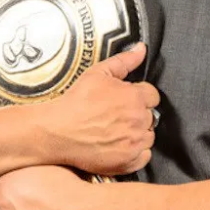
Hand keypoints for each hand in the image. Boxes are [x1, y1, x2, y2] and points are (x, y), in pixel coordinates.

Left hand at [0, 165, 94, 209]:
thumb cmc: (68, 186)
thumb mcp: (47, 162)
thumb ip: (30, 166)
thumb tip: (31, 167)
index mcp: (6, 181)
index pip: (5, 183)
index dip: (19, 186)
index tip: (31, 189)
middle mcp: (2, 203)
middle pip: (6, 204)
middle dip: (19, 204)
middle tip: (40, 204)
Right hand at [43, 43, 158, 175]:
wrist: (58, 131)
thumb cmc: (76, 102)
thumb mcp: (98, 73)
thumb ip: (124, 60)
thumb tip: (141, 48)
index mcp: (135, 97)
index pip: (152, 95)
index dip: (139, 96)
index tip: (125, 100)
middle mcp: (139, 120)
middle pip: (151, 116)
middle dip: (137, 114)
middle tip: (116, 116)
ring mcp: (135, 142)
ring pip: (148, 136)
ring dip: (138, 133)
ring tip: (116, 131)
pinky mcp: (128, 161)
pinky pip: (144, 156)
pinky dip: (135, 152)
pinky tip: (119, 145)